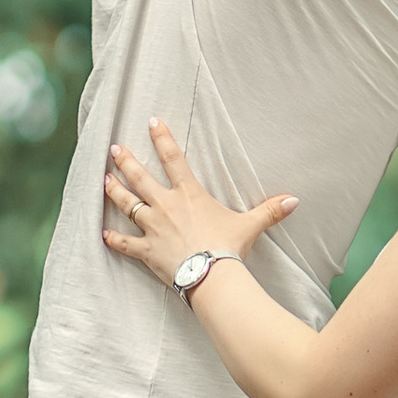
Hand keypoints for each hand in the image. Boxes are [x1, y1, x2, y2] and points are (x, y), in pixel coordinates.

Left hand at [104, 120, 296, 280]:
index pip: (173, 159)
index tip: (152, 122)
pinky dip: (113, 240)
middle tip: (114, 148)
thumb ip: (270, 210)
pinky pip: (125, 244)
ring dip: (114, 191)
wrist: (211, 276)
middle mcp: (166, 206)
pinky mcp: (146, 251)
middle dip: (126, 161)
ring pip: (127, 205)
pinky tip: (103, 234)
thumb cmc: (228, 247)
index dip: (162, 138)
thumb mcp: (250, 225)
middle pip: (140, 178)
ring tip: (104, 179)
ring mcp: (153, 228)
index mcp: (189, 195)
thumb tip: (295, 200)